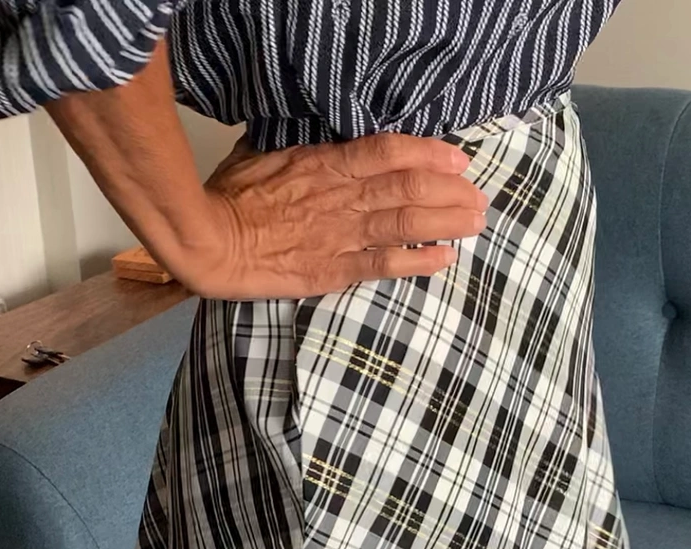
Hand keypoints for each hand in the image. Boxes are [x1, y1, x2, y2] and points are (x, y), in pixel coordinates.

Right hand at [173, 132, 487, 299]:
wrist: (212, 244)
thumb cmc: (231, 197)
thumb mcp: (264, 153)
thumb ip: (300, 147)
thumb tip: (315, 135)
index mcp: (326, 164)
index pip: (388, 151)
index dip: (429, 154)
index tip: (458, 158)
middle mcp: (342, 198)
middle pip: (409, 188)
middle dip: (451, 192)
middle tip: (478, 195)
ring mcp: (341, 236)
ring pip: (406, 225)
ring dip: (446, 223)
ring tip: (475, 223)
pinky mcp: (335, 270)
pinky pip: (386, 265)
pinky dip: (419, 261)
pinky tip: (445, 258)